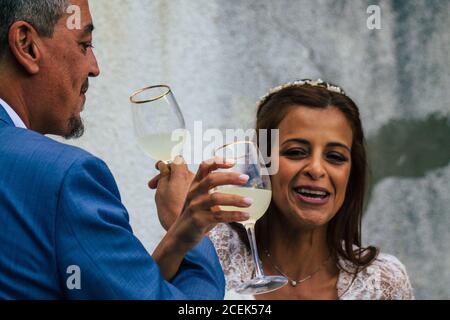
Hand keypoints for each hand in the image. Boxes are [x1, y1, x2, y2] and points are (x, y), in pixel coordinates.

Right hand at [152, 157, 252, 279]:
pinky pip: (218, 216)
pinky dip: (234, 215)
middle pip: (211, 179)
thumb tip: (238, 183)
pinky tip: (245, 216)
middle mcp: (193, 193)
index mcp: (195, 185)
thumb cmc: (196, 216)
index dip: (218, 162)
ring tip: (249, 201)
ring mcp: (194, 206)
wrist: (180, 236)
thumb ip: (214, 191)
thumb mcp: (202, 199)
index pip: (204, 167)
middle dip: (230, 177)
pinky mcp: (198, 220)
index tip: (233, 162)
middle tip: (246, 178)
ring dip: (235, 199)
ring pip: (216, 198)